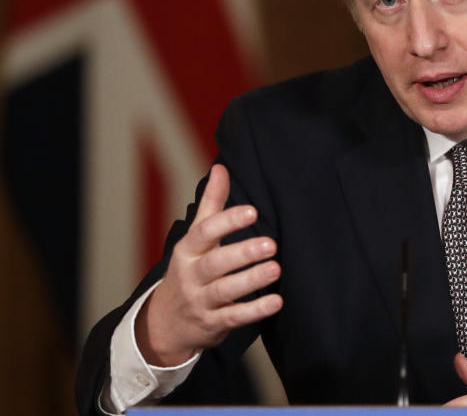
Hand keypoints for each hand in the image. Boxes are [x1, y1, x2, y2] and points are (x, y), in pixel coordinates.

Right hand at [134, 164, 282, 365]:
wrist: (165, 323)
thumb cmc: (189, 270)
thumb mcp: (195, 237)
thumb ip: (211, 204)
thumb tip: (221, 167)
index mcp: (187, 250)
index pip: (204, 232)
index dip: (227, 221)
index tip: (251, 211)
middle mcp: (191, 275)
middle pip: (215, 263)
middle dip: (242, 253)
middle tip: (271, 244)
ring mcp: (200, 301)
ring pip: (224, 290)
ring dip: (251, 280)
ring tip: (275, 269)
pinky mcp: (212, 323)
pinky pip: (233, 317)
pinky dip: (254, 310)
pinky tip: (276, 301)